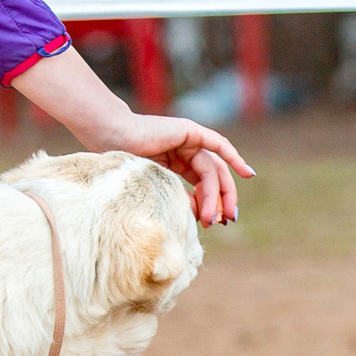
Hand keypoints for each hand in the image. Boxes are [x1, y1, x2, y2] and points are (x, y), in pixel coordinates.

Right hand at [9, 47, 252, 225]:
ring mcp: (188, 140)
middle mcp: (185, 151)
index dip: (210, 203)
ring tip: (216, 215)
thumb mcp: (155, 186)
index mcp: (175, 162)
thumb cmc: (121, 164)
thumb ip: (177, 197)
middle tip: (227, 221)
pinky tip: (246, 173)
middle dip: (221, 200)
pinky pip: (218, 145)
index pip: (201, 184)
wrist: (108, 137)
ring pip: (214, 170)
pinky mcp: (190, 131)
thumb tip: (200, 216)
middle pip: (213, 178)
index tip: (214, 224)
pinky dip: (234, 158)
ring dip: (218, 194)